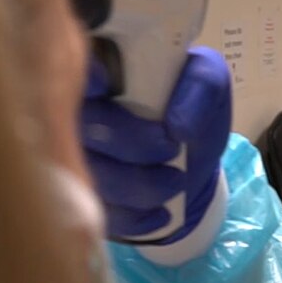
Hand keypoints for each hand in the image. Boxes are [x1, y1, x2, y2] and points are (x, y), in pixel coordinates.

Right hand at [80, 46, 231, 243]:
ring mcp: (72, 156)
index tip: (107, 84)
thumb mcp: (209, 88)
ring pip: (93, 175)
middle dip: (132, 143)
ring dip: (142, 185)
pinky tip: (161, 211)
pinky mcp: (84, 200)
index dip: (82, 75)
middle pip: (81, 127)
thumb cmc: (190, 114)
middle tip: (170, 147)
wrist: (189, 166)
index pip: (74, 66)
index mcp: (102, 67)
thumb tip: (175, 125)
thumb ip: (200, 88)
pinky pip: (102, 214)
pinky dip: (139, 216)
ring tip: (176, 179)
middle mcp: (75, 111)